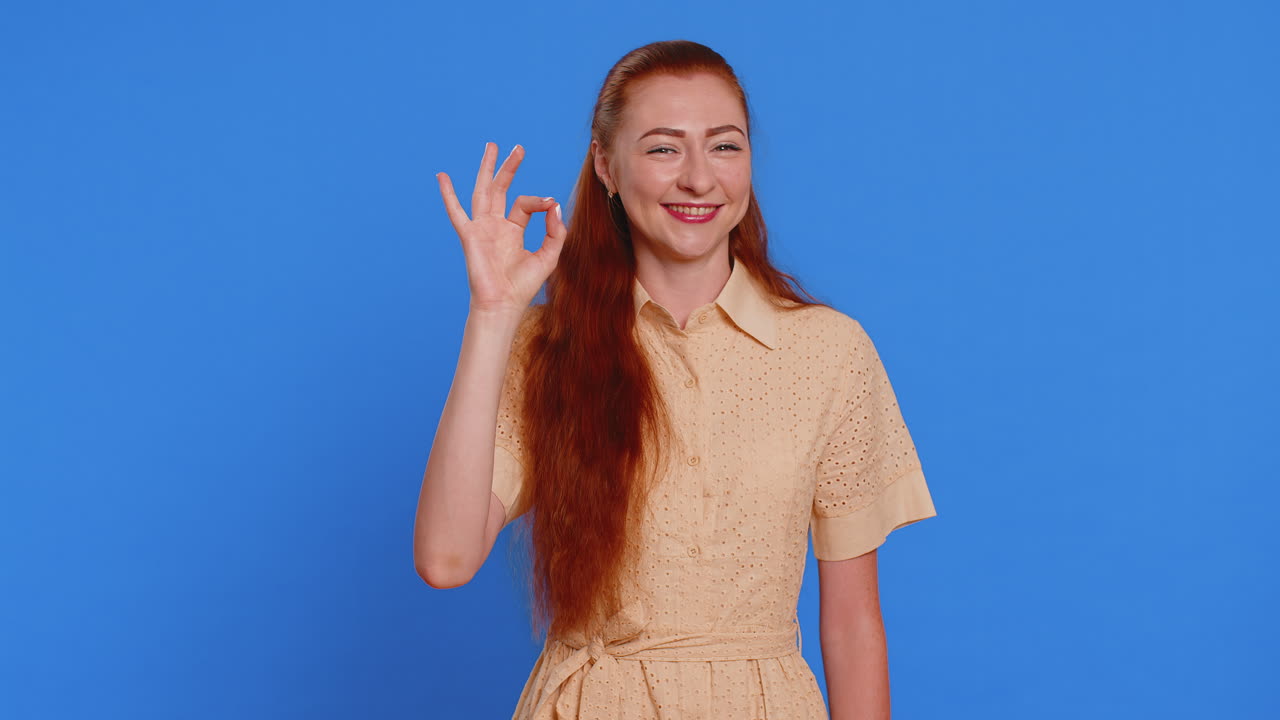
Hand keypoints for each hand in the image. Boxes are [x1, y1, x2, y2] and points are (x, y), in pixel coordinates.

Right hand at [436, 142, 566, 315]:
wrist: (503, 304)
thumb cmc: (523, 286)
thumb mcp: (549, 256)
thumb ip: (555, 231)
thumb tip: (553, 204)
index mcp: (512, 231)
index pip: (525, 204)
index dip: (539, 201)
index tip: (549, 204)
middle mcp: (495, 226)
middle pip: (501, 189)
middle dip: (508, 168)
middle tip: (518, 148)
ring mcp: (481, 229)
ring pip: (482, 191)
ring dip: (487, 169)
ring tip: (492, 146)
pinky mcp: (470, 236)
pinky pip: (456, 212)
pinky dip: (448, 194)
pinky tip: (442, 177)